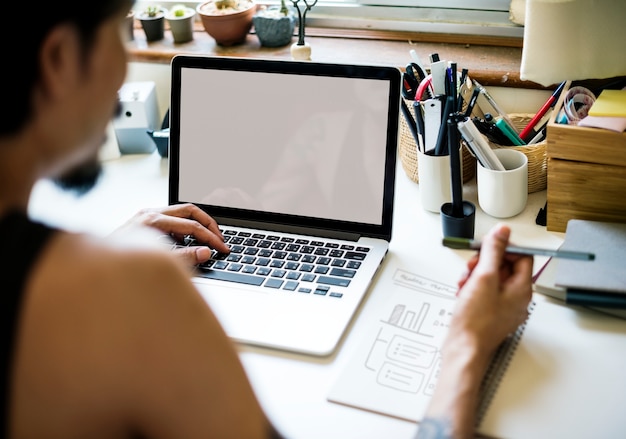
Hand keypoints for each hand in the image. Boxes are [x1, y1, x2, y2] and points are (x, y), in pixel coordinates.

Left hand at [116, 203, 229, 265]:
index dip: (211, 238)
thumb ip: (184, 258)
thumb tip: (206, 252)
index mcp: (153, 221)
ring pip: (181, 212)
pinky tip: (184, 245)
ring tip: (205, 242)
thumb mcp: (157, 263)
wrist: (96, 268)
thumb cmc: (123, 266)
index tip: (222, 248)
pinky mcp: (144, 220)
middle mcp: (149, 214)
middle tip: (220, 238)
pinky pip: (170, 219)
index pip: (192, 226)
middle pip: (190, 209)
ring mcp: (146, 215)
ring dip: (196, 225)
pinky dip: (182, 229)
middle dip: (208, 224)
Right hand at [450, 223, 533, 358]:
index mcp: (522, 289)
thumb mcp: (483, 278)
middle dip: (485, 264)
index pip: (522, 257)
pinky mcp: (490, 313)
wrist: (463, 348)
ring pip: (492, 279)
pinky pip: (484, 292)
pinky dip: (472, 288)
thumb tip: (502, 233)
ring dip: (475, 275)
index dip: (503, 249)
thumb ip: (493, 251)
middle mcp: (517, 299)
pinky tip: (462, 293)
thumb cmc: (475, 321)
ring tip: (464, 283)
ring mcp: (504, 307)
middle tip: (472, 268)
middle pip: (505, 267)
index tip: (487, 248)